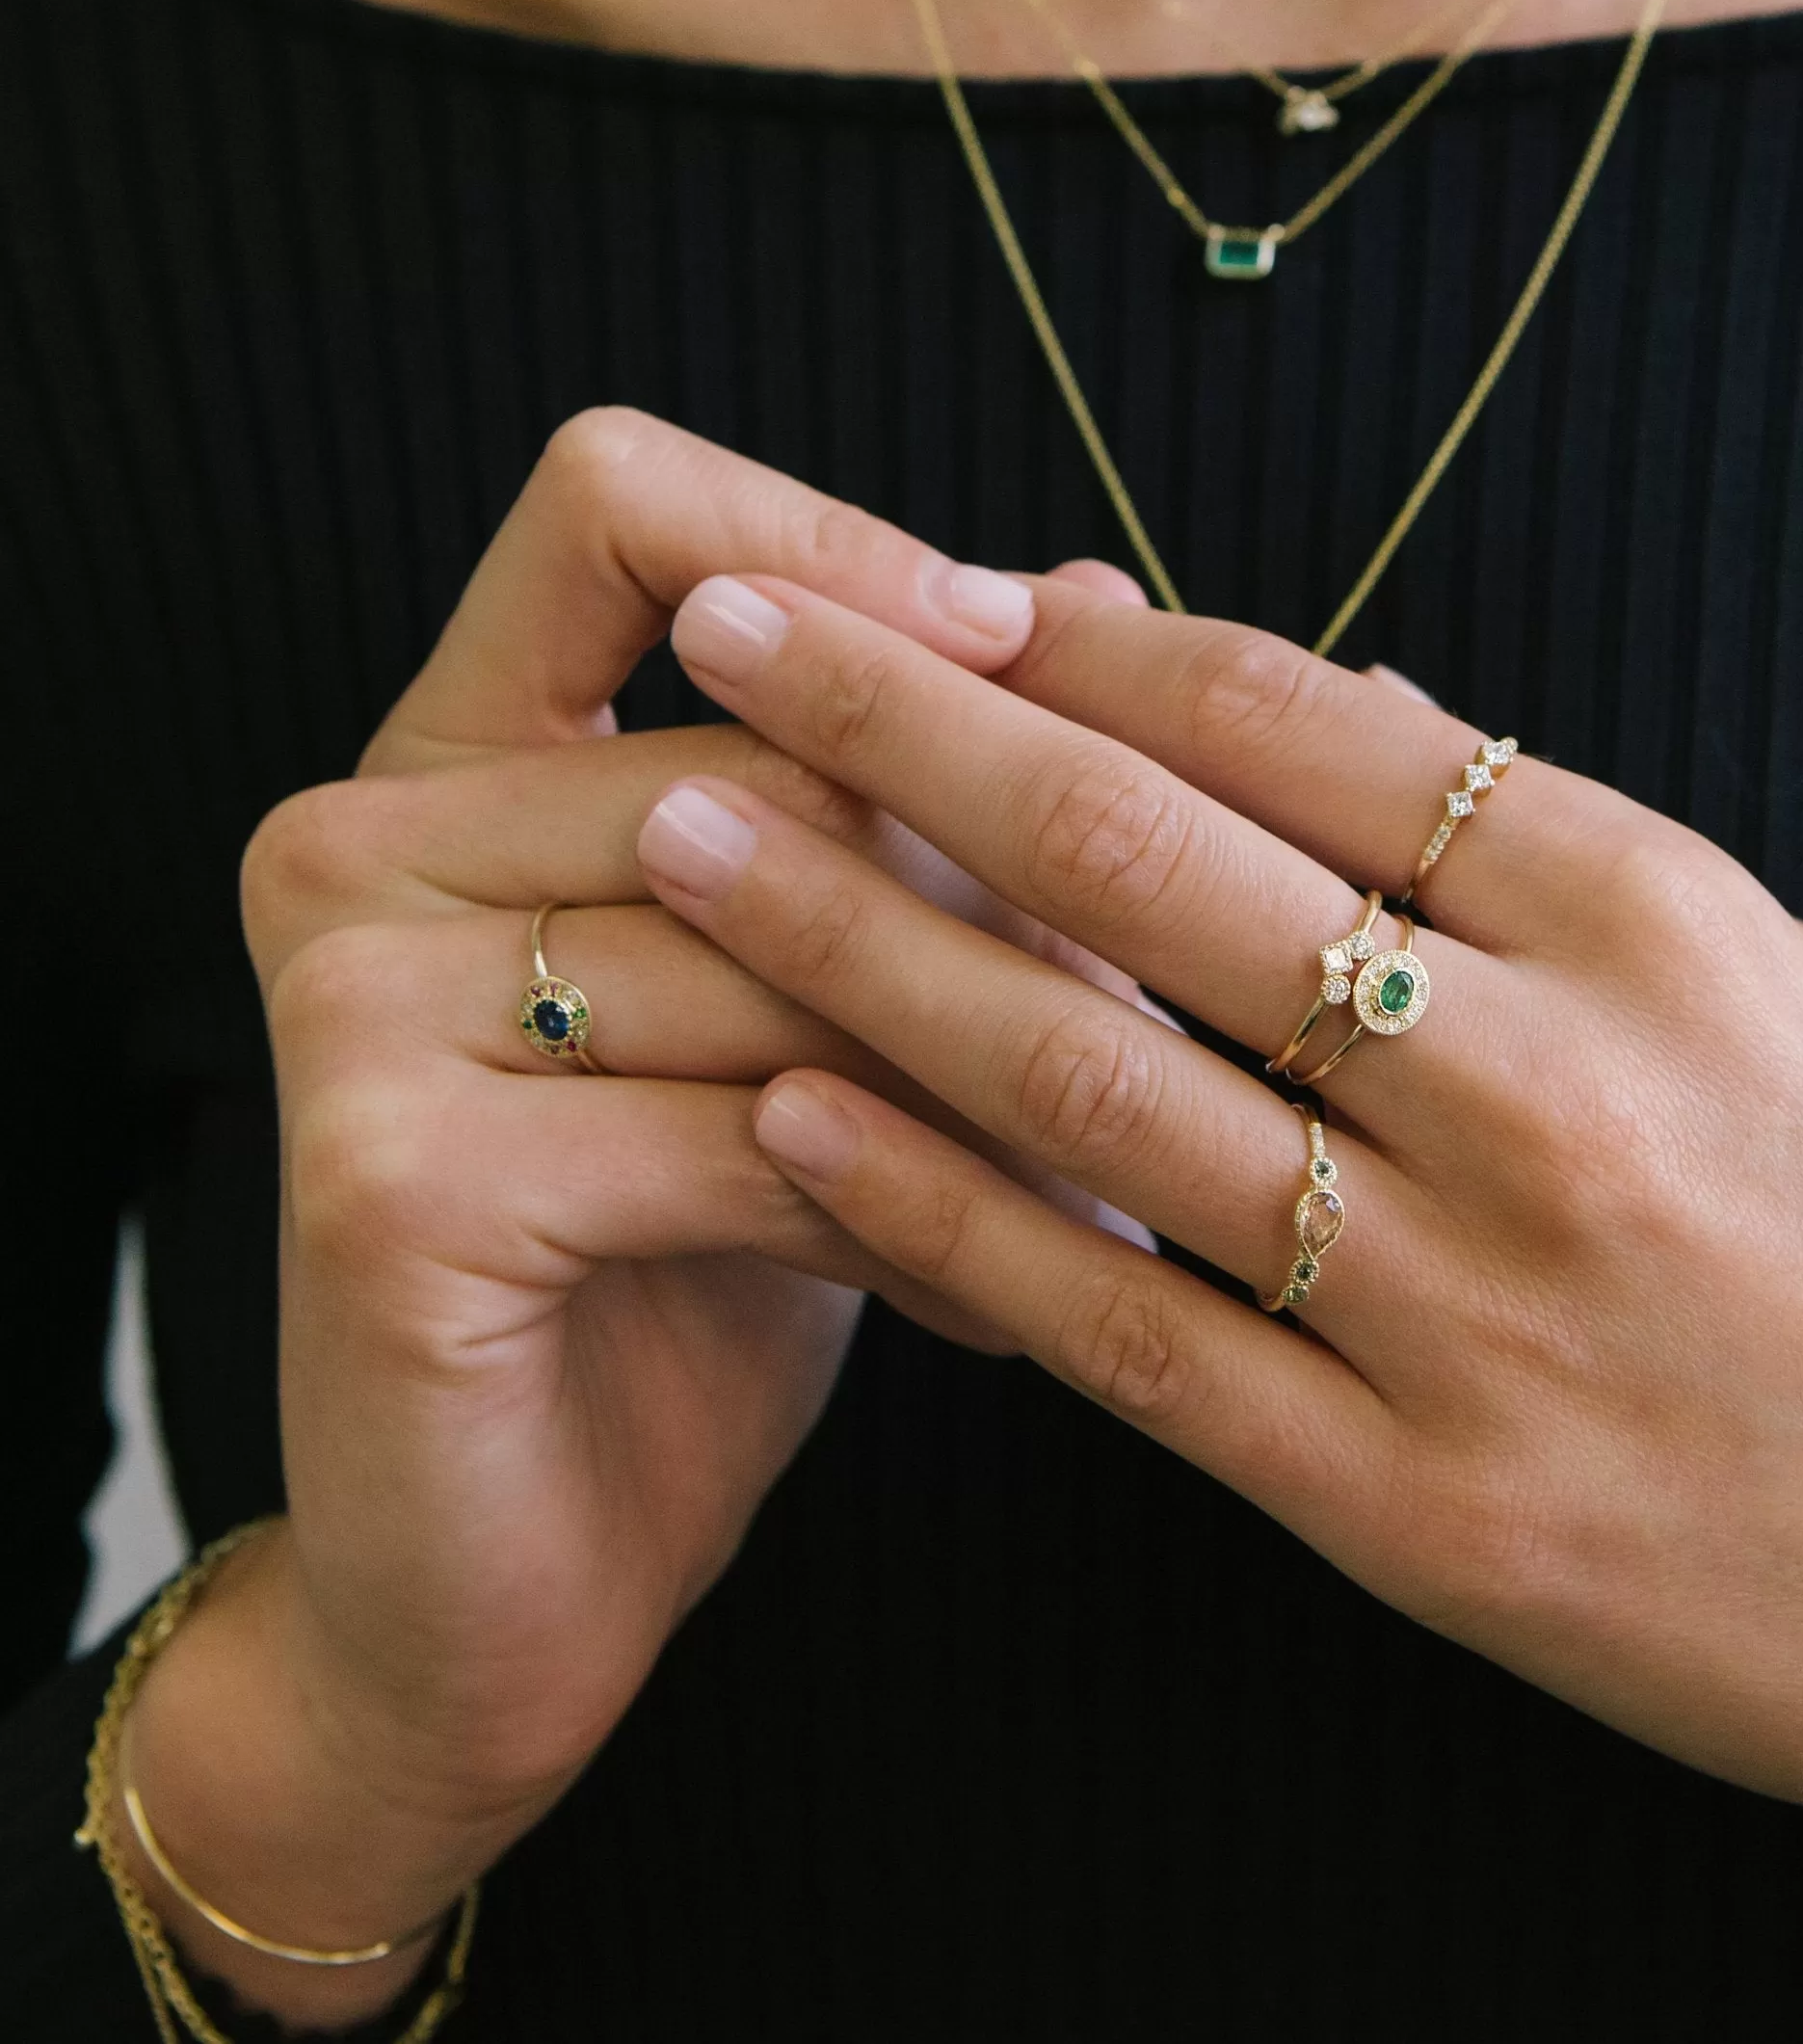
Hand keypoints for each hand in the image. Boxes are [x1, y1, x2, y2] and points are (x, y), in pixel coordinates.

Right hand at [123, 412, 1131, 2020]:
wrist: (500, 1579)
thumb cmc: (691, 1259)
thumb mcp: (811, 1001)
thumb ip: (910, 803)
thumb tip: (1104, 587)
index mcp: (457, 756)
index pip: (613, 502)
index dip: (829, 541)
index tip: (1014, 638)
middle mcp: (362, 840)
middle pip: (766, 760)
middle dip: (1003, 898)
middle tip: (1173, 1015)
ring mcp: (349, 1002)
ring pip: (787, 954)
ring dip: (1000, 1082)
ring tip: (1125, 1182)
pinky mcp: (389, 1177)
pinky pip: (747, 1138)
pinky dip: (913, 1224)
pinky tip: (993, 1312)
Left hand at [644, 568, 1802, 1952]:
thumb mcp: (1798, 991)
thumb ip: (1544, 858)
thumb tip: (1300, 701)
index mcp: (1668, 921)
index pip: (1315, 722)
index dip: (1091, 643)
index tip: (941, 582)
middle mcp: (1553, 1089)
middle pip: (1157, 863)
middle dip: (905, 725)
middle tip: (723, 623)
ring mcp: (1474, 1312)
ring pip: (1096, 1083)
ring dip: (859, 941)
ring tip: (682, 834)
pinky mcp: (1419, 1512)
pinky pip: (1126, 1335)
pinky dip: (945, 1220)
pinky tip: (795, 1117)